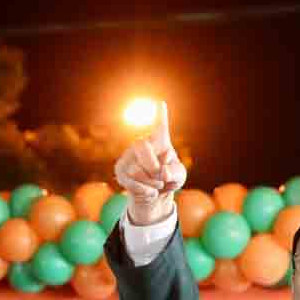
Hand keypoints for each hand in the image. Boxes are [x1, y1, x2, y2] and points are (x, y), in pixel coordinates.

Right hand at [113, 101, 186, 225]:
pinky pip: (131, 181)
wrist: (155, 195)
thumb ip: (175, 172)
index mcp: (160, 141)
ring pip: (137, 169)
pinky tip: (150, 191)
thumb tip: (163, 172)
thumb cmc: (168, 180)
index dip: (160, 116)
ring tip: (157, 184)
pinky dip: (145, 190)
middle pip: (141, 145)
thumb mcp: (179, 177)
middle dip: (153, 164)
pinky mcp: (120, 169)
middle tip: (161, 177)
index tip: (161, 104)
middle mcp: (142, 144)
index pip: (160, 126)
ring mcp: (128, 156)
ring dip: (152, 182)